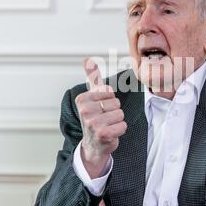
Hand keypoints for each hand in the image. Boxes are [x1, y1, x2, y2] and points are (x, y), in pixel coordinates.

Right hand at [76, 59, 126, 178]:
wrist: (93, 145)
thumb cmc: (94, 118)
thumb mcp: (92, 97)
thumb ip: (92, 77)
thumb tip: (88, 59)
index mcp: (82, 99)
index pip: (109, 91)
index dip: (108, 100)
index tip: (99, 109)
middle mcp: (85, 111)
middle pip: (115, 103)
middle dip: (113, 112)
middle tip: (104, 119)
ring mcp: (93, 123)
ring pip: (120, 114)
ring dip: (117, 121)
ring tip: (107, 126)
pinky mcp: (103, 134)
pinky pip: (123, 125)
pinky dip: (120, 130)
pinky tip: (110, 134)